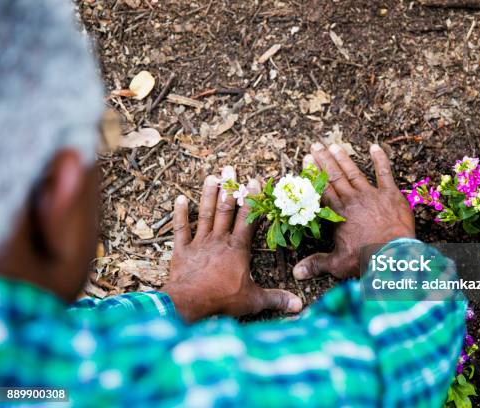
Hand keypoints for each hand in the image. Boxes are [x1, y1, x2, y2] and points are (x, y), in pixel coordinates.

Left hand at [162, 166, 302, 321]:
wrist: (189, 303)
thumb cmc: (223, 300)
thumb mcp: (253, 300)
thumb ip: (276, 299)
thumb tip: (299, 306)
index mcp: (238, 248)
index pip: (248, 219)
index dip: (252, 200)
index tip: (254, 181)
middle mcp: (219, 240)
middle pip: (225, 209)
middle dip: (229, 188)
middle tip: (229, 168)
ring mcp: (199, 243)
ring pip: (205, 214)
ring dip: (207, 194)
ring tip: (211, 176)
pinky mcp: (181, 250)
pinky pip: (181, 229)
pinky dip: (180, 214)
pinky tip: (180, 199)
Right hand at [293, 143, 414, 280]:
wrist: (393, 256)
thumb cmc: (364, 260)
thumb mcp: (337, 263)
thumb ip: (317, 264)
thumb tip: (296, 274)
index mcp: (338, 213)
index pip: (322, 189)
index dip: (313, 173)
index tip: (306, 159)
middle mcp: (352, 199)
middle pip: (335, 176)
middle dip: (324, 160)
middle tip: (315, 145)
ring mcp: (372, 195)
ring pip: (354, 172)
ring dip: (344, 158)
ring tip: (335, 145)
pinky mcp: (391, 195)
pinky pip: (384, 173)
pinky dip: (380, 160)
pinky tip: (375, 147)